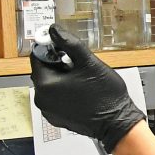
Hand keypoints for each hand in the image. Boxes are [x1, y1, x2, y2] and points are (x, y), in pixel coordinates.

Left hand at [29, 26, 143, 142]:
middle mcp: (42, 99)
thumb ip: (69, 43)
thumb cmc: (105, 96)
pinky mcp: (56, 117)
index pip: (37, 56)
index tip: (64, 47)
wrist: (117, 123)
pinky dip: (64, 92)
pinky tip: (81, 93)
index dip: (52, 48)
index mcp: (45, 85)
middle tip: (79, 67)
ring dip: (62, 78)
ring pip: (50, 84)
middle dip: (59, 64)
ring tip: (82, 81)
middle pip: (43, 71)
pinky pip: (55, 97)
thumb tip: (54, 30)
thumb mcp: (89, 63)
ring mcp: (48, 110)